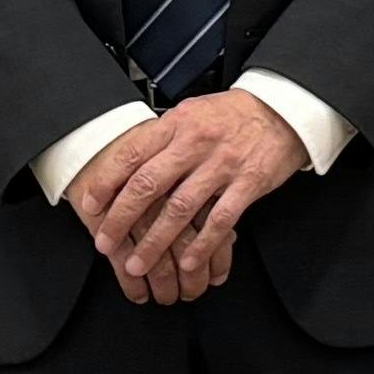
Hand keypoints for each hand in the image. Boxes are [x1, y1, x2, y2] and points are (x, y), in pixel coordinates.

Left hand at [72, 93, 307, 305]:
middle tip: (105, 242)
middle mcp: (197, 143)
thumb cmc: (233, 115)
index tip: (90, 204)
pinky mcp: (249, 184)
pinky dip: (201, 245)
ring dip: (155, 241)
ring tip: (137, 264)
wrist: (283, 109)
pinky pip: (220, 220)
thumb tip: (123, 164)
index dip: (107, 182)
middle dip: (121, 218)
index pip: (133, 153)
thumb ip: (161, 137)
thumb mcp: (191, 113)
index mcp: (178, 123)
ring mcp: (223, 164)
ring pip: (180, 209)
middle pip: (149, 184)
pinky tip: (187, 264)